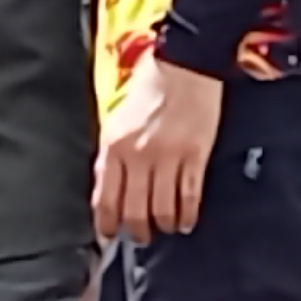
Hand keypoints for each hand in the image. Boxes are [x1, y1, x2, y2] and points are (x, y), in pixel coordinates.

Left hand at [91, 49, 223, 243]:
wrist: (185, 64)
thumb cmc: (150, 88)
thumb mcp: (118, 120)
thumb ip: (112, 155)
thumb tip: (108, 189)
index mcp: (114, 146)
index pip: (105, 198)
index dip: (106, 224)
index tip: (110, 235)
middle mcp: (137, 155)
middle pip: (134, 212)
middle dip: (138, 232)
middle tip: (142, 236)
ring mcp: (168, 157)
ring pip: (162, 210)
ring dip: (164, 225)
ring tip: (167, 227)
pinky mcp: (195, 155)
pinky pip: (189, 197)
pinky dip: (187, 215)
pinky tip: (186, 221)